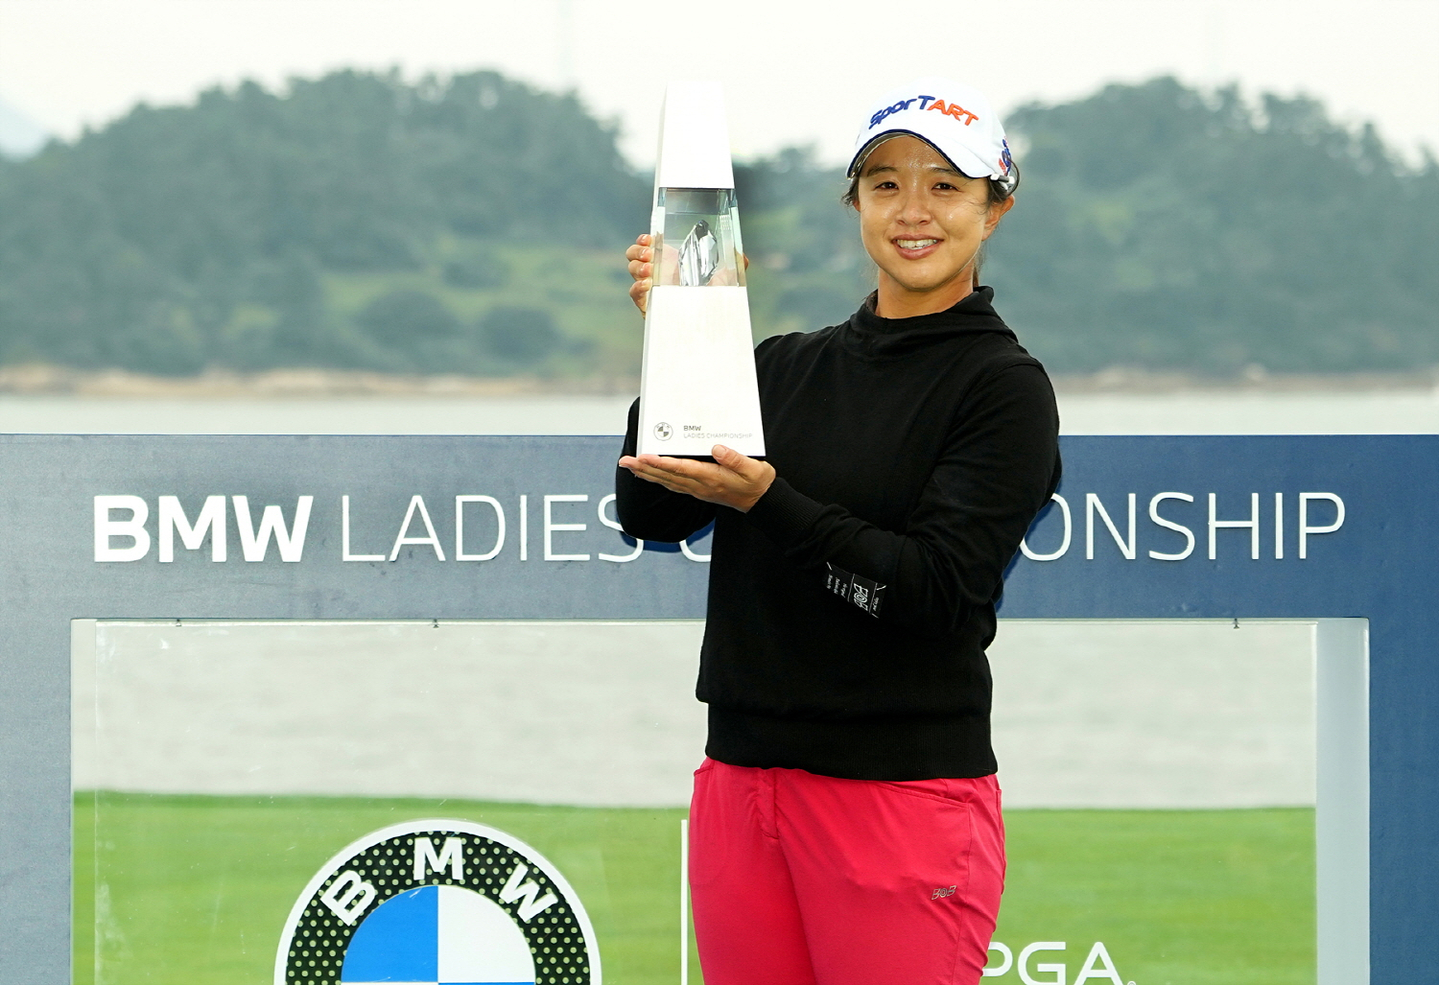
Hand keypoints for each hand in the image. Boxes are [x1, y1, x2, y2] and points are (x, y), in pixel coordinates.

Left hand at [618, 444, 774, 511]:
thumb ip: (734, 458)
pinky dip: (658, 478)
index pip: (680, 469)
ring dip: (647, 474)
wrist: (760, 501)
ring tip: (630, 466)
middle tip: (625, 461)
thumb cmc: (756, 482)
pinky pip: (672, 485)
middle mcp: (700, 485)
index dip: (661, 462)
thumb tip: (716, 448)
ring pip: (666, 482)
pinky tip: (650, 474)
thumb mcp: (753, 468)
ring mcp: (697, 489)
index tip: (644, 456)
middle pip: (667, 476)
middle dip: (644, 468)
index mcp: (711, 477)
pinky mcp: (698, 490)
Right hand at [625, 233, 750, 315]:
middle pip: (635, 255)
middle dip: (638, 250)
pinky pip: (635, 293)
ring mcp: (652, 288)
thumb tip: (741, 254)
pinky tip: (648, 284)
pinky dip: (637, 287)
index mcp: (672, 261)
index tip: (650, 238)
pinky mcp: (649, 305)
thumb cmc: (716, 299)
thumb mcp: (728, 277)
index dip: (644, 239)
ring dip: (637, 266)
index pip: (649, 245)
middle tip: (650, 253)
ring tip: (650, 270)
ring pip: (633, 270)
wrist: (713, 324)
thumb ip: (736, 262)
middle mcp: (659, 272)